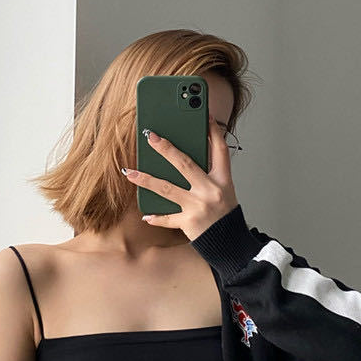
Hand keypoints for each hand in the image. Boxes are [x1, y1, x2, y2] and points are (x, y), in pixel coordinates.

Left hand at [120, 114, 238, 240]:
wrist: (230, 245)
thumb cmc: (225, 217)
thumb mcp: (224, 192)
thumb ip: (209, 175)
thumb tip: (185, 160)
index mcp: (223, 181)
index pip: (220, 150)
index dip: (213, 132)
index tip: (204, 115)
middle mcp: (211, 191)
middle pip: (185, 164)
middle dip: (165, 148)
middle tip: (150, 136)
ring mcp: (198, 206)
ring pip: (167, 188)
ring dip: (146, 180)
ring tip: (130, 172)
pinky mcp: (189, 223)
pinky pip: (167, 218)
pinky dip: (156, 217)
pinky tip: (146, 215)